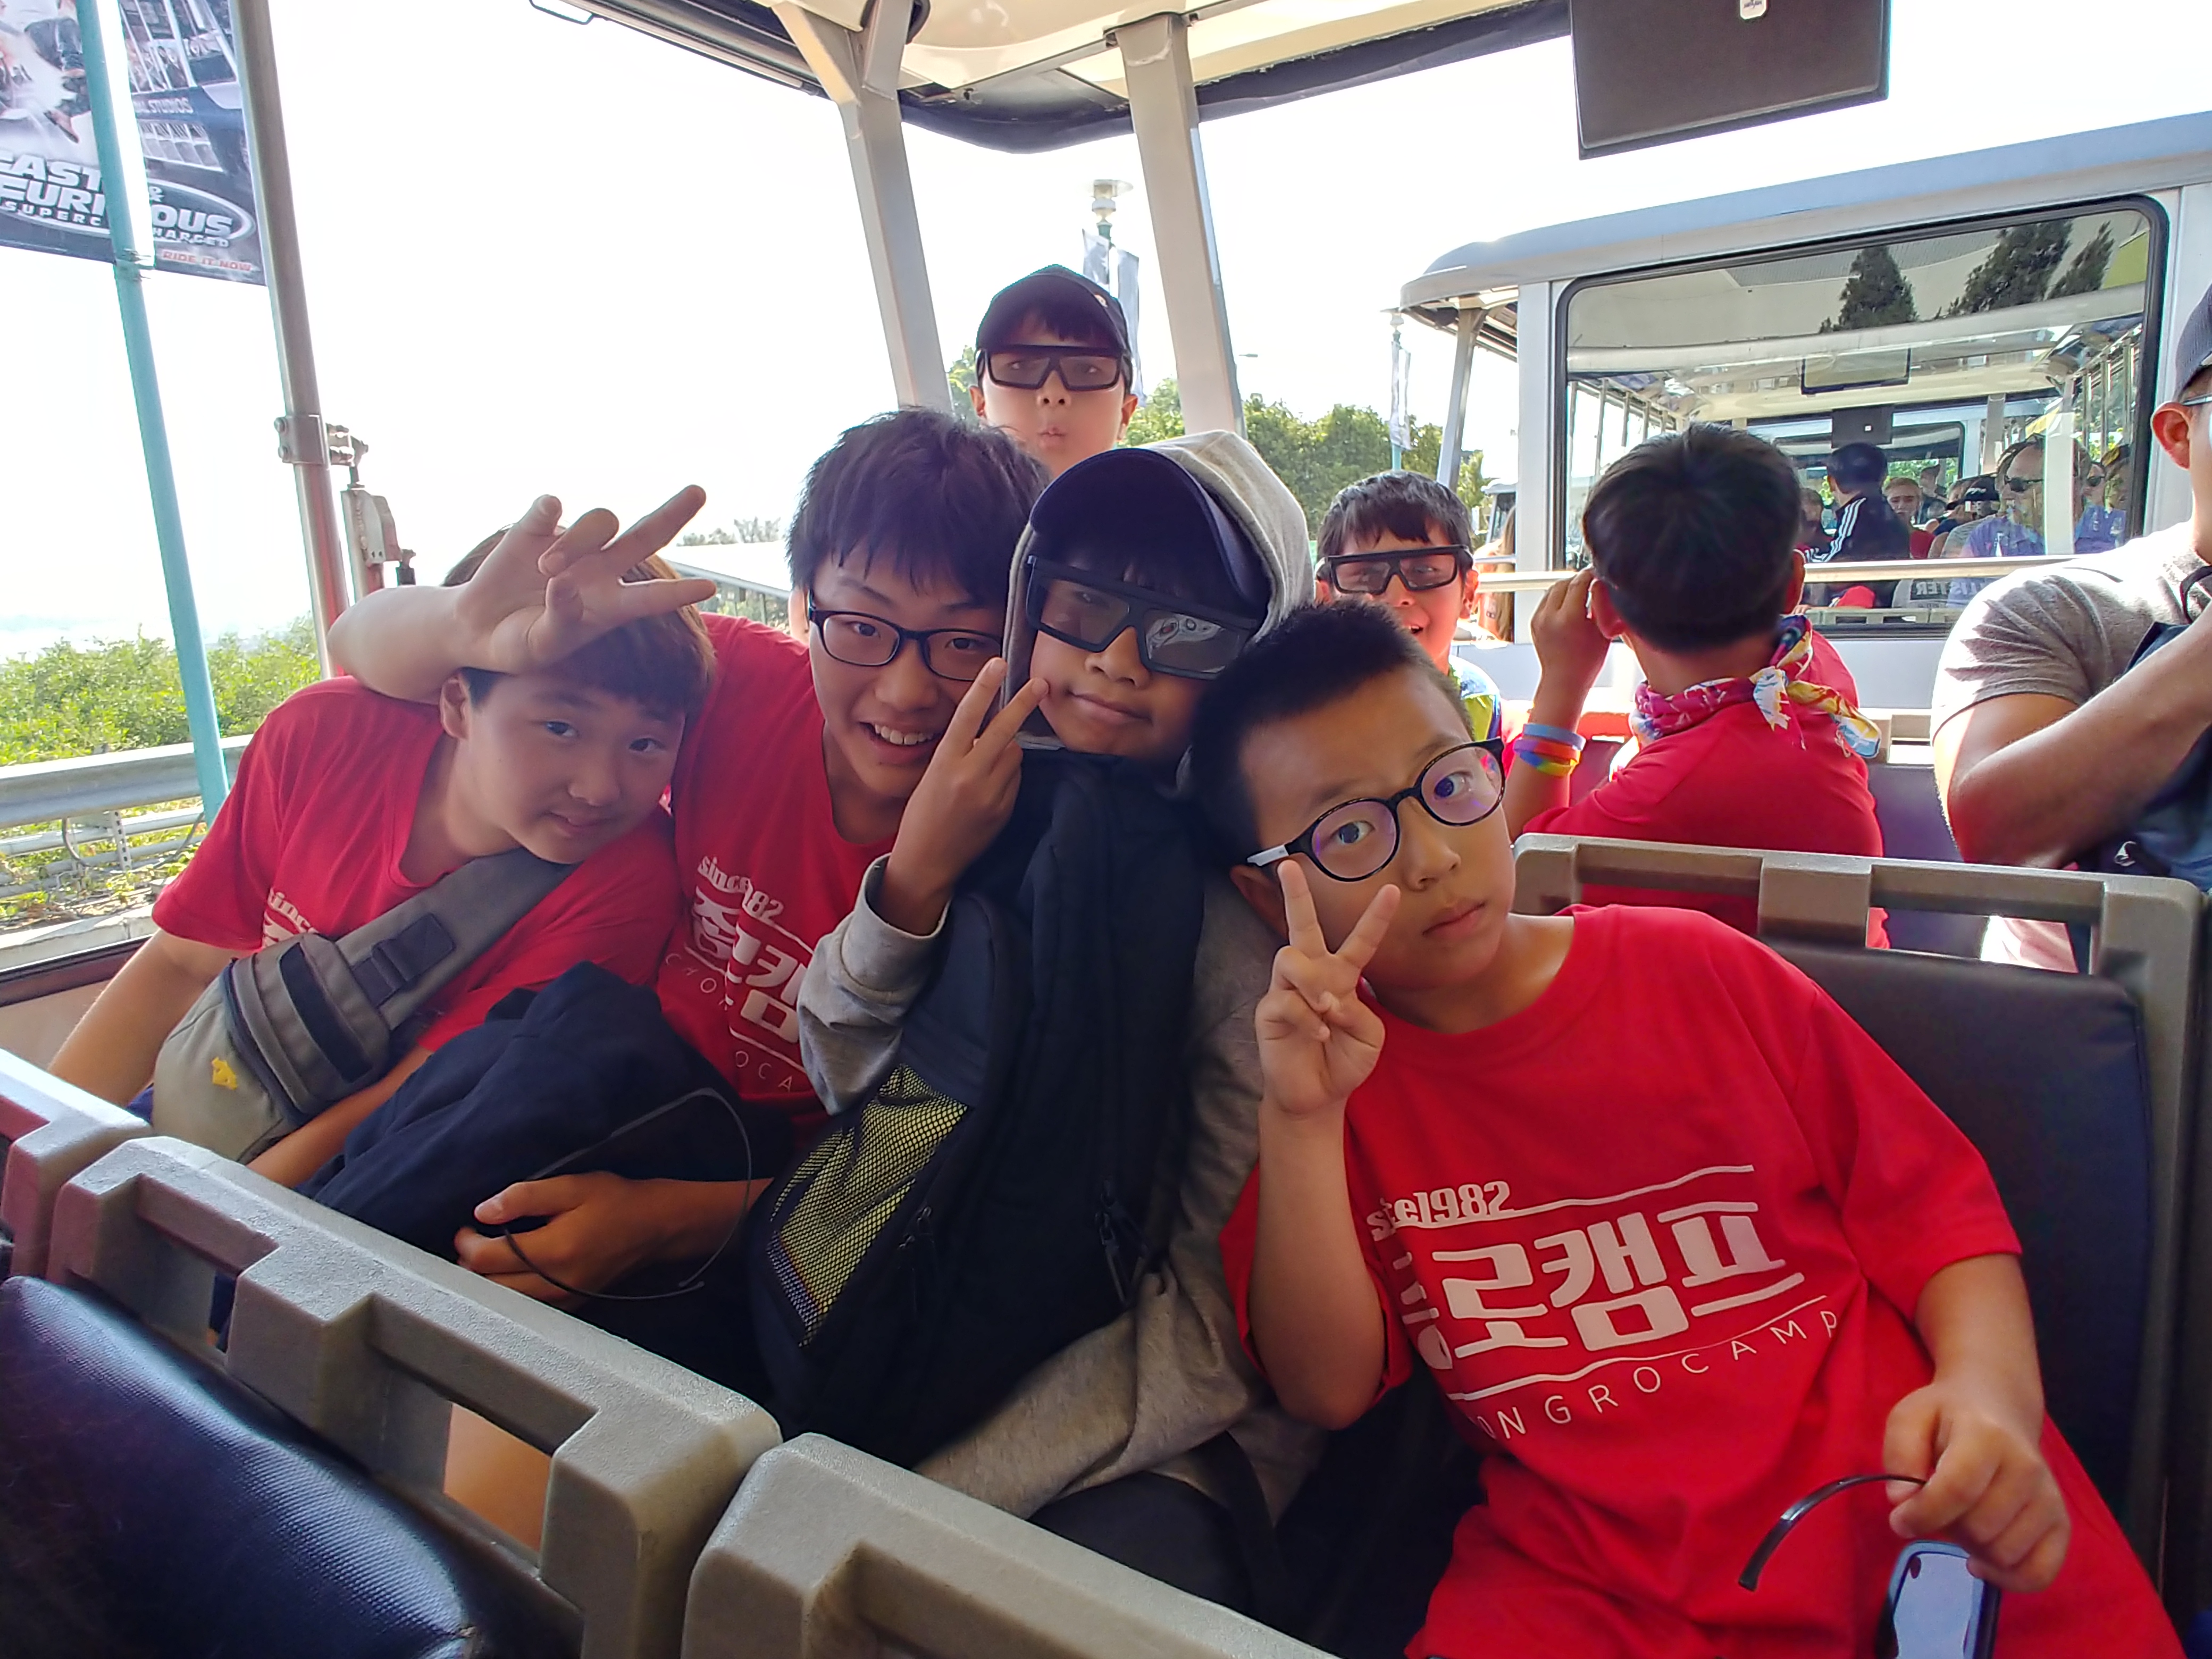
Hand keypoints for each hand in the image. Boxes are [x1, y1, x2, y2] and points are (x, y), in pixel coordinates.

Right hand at [453, 489, 718, 674]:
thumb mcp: (542, 644)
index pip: (652, 597)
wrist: (479, 627)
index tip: (710, 588)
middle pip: (646, 535)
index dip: (678, 593)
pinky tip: (546, 510)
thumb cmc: (521, 643)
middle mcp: (601, 569)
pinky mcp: (536, 527)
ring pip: (599, 522)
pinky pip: (550, 507)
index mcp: (611, 605)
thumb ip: (561, 619)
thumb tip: (566, 583)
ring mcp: (573, 545)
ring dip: (578, 542)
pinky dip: (550, 509)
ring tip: (548, 569)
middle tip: (699, 491)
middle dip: (672, 513)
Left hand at [455, 1173, 669, 1304]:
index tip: (468, 1226)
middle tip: (471, 1241)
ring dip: (487, 1282)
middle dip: (471, 1265)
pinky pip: (526, 1307)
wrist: (656, 1227)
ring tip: (486, 1257)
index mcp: (553, 1251)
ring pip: (504, 1302)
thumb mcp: (572, 1186)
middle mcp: (554, 1283)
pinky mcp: (569, 1305)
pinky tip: (510, 1273)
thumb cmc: (616, 1201)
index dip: (467, 1242)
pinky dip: (509, 1292)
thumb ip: (525, 1197)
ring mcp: (562, 1299)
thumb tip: (483, 1211)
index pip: (487, 1258)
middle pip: (489, 1287)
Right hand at [876, 659, 1047, 934]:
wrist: (928, 861)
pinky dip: (1009, 774)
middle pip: (1004, 731)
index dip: (984, 687)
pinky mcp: (1005, 809)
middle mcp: (970, 776)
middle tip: (1041, 683)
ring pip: (1014, 754)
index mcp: (944, 763)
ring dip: (1008, 748)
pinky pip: (1015, 778)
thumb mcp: (932, 776)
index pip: (968, 716)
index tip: (998, 663)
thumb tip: (988, 732)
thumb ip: (959, 752)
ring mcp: (991, 795)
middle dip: (1024, 703)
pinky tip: (991, 787)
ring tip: (987, 764)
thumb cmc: (922, 815)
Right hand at [1255, 861, 1399, 1121]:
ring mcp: (1287, 990)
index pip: (1360, 941)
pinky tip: (1317, 1034)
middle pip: (1301, 926)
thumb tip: (1329, 1000)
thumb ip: (1360, 1012)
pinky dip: (1306, 1018)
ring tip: (1325, 1010)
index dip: (1376, 918)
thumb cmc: (1344, 1060)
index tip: (1392, 891)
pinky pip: (1284, 999)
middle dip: (1294, 895)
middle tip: (1287, 864)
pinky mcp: (1269, 1011)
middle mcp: (1313, 975)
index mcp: (1342, 976)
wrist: (1319, 1095)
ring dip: (1312, 983)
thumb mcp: (1370, 1037)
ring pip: (1289, 957)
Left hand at [1528, 567, 1609, 705]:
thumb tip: (1600, 585)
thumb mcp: (1602, 631)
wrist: (1564, 681)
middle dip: (1577, 580)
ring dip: (1566, 587)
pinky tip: (1569, 604)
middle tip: (1590, 581)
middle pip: (1563, 583)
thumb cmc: (1586, 662)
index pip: (1578, 582)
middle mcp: (1550, 616)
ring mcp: (1539, 619)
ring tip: (1580, 593)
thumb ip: (1600, 605)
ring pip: (1552, 590)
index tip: (1597, 573)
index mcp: (1568, 618)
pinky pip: (1545, 601)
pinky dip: (1557, 598)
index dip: (1589, 574)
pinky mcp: (1534, 623)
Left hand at [1884, 1378, 2069, 1591]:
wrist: (2000, 1408)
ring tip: (1962, 1520)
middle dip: (1946, 1528)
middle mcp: (2027, 1468)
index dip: (1922, 1514)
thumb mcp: (1910, 1418)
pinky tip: (1982, 1559)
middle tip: (1937, 1510)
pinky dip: (2008, 1577)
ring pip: (2003, 1553)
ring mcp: (2049, 1497)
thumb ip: (1900, 1454)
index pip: (1957, 1490)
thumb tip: (1902, 1501)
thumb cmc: (1948, 1416)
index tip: (1899, 1520)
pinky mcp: (2061, 1522)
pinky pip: (2040, 1572)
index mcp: (1987, 1436)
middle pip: (1979, 1528)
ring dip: (1972, 1548)